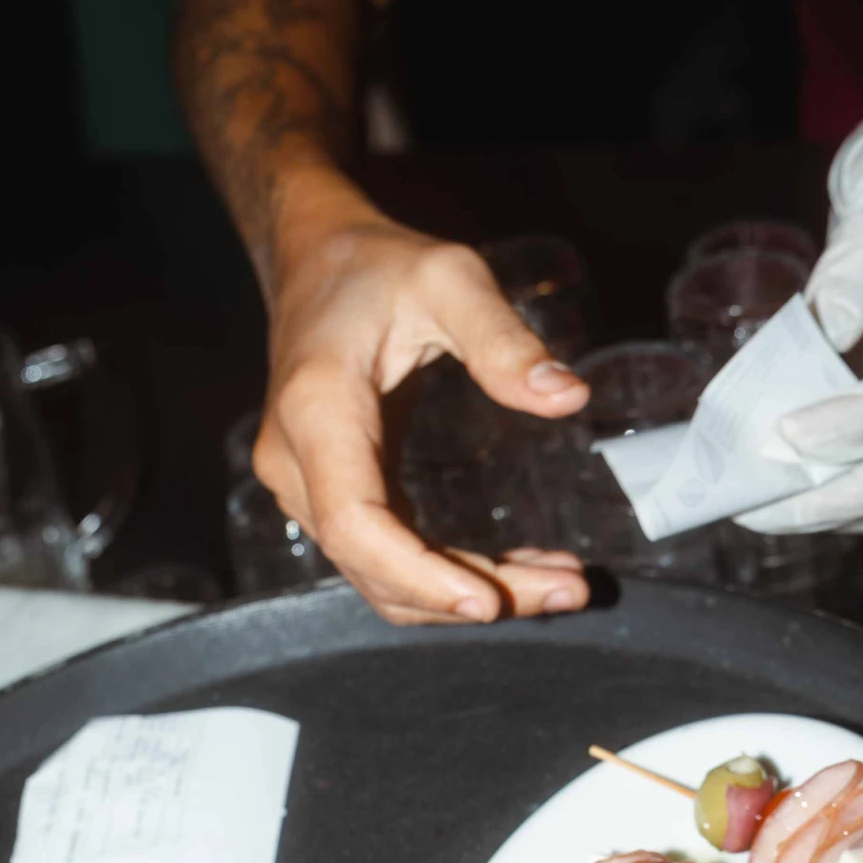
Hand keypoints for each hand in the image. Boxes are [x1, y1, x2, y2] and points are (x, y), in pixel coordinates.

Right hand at [254, 192, 592, 624]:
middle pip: (373, 564)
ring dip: (461, 595)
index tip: (488, 602)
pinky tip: (514, 569)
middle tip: (566, 590)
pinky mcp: (328, 494)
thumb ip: (505, 339)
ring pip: (377, 574)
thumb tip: (568, 398)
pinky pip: (381, 555)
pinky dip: (445, 575)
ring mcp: (304, 485)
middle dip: (466, 595)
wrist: (315, 261)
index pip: (355, 522)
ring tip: (556, 586)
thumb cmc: (378, 267)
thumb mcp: (449, 279)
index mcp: (317, 408)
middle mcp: (295, 461)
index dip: (418, 574)